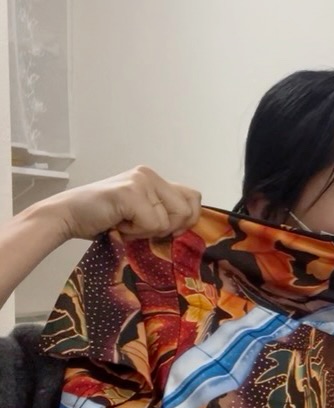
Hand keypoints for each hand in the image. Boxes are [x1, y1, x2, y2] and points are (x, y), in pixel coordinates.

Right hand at [37, 165, 201, 240]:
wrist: (67, 216)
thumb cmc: (104, 219)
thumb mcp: (142, 212)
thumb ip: (164, 211)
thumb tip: (190, 225)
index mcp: (155, 178)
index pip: (194, 198)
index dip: (186, 219)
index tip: (165, 228)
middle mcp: (149, 175)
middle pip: (186, 210)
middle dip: (166, 228)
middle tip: (139, 226)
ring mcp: (140, 181)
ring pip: (168, 220)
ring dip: (146, 231)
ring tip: (124, 222)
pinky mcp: (130, 193)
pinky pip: (153, 223)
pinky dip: (135, 232)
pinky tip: (117, 223)